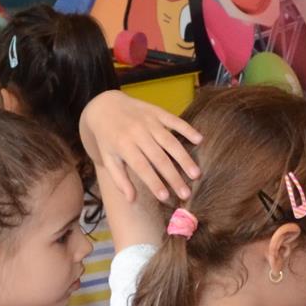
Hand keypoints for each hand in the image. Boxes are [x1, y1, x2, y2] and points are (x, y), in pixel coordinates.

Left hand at [79, 91, 200, 203]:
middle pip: (159, 158)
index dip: (154, 182)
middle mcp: (137, 133)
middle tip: (186, 193)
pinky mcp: (157, 111)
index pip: (141, 167)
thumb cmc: (107, 138)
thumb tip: (131, 200)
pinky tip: (199, 140)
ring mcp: (149, 121)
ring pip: (170, 141)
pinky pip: (175, 120)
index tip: (165, 197)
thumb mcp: (108, 158)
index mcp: (123, 145)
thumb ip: (119, 179)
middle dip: (173, 176)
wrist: (105, 105)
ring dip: (184, 158)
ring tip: (196, 174)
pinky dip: (187, 129)